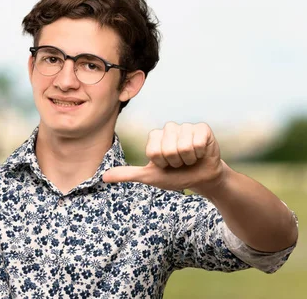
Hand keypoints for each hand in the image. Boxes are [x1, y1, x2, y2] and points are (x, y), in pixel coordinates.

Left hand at [103, 122, 225, 194]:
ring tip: (190, 159)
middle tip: (180, 163)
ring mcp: (186, 127)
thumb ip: (128, 174)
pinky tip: (200, 154)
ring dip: (188, 159)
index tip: (166, 165)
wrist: (201, 179)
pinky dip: (200, 154)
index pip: (153, 152)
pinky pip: (198, 142)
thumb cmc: (175, 176)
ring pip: (184, 146)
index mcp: (155, 136)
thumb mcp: (150, 177)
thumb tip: (103, 177)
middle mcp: (169, 128)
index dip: (161, 164)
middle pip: (168, 149)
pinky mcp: (203, 129)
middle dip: (175, 162)